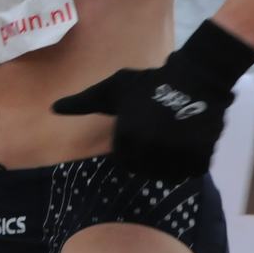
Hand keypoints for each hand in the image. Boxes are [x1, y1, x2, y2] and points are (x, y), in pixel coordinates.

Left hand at [51, 19, 253, 180]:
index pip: (123, 159)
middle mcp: (151, 148)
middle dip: (148, 158)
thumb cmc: (149, 83)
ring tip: (173, 143)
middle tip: (158, 137)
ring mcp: (178, 153)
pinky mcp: (201, 155)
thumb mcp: (112, 89)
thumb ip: (83, 102)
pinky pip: (191, 172)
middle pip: (144, 170)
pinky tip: (188, 146)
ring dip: (169, 164)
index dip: (131, 146)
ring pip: (168, 175)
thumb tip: (52, 108)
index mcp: (128, 135)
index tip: (141, 129)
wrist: (196, 77)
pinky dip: (190, 164)